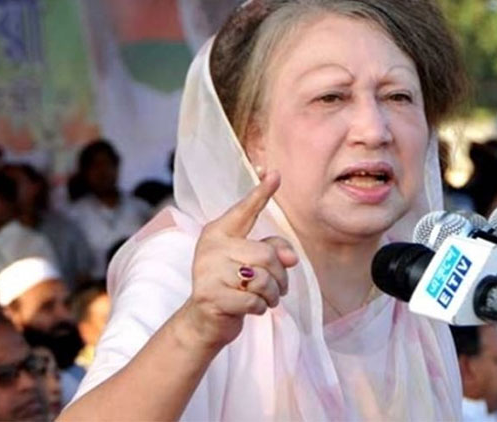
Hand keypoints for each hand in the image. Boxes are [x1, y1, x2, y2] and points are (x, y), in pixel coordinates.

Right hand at [178, 170, 297, 350]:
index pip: (245, 210)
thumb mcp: (253, 264)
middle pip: (266, 254)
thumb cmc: (233, 287)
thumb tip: (291, 257)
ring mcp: (207, 271)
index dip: (261, 192)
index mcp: (220, 232)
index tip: (275, 173)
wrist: (204, 322)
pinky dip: (260, 309)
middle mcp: (211, 247)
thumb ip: (273, 250)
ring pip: (263, 279)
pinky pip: (254, 301)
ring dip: (272, 295)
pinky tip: (251, 309)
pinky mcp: (210, 296)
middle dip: (280, 276)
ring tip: (265, 298)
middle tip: (278, 288)